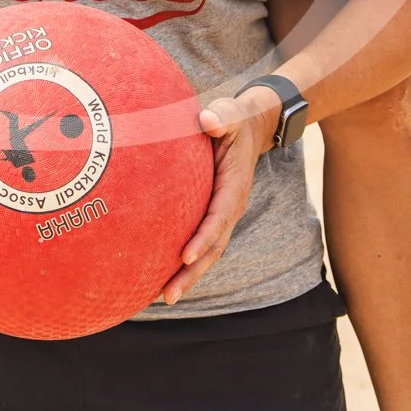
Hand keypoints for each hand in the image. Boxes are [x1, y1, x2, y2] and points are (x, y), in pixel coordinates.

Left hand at [158, 82, 282, 305]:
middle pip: (213, 247)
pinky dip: (184, 261)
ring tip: (163, 298)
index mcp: (234, 187)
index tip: (186, 256)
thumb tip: (207, 119)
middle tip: (169, 295)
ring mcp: (222, 214)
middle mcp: (230, 206)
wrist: (249, 127)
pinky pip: (199, 241)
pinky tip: (160, 273)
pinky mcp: (212, 214)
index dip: (204, 237)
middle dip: (193, 273)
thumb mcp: (231, 113)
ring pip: (207, 251)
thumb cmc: (234, 120)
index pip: (219, 217)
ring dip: (188, 276)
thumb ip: (222, 116)